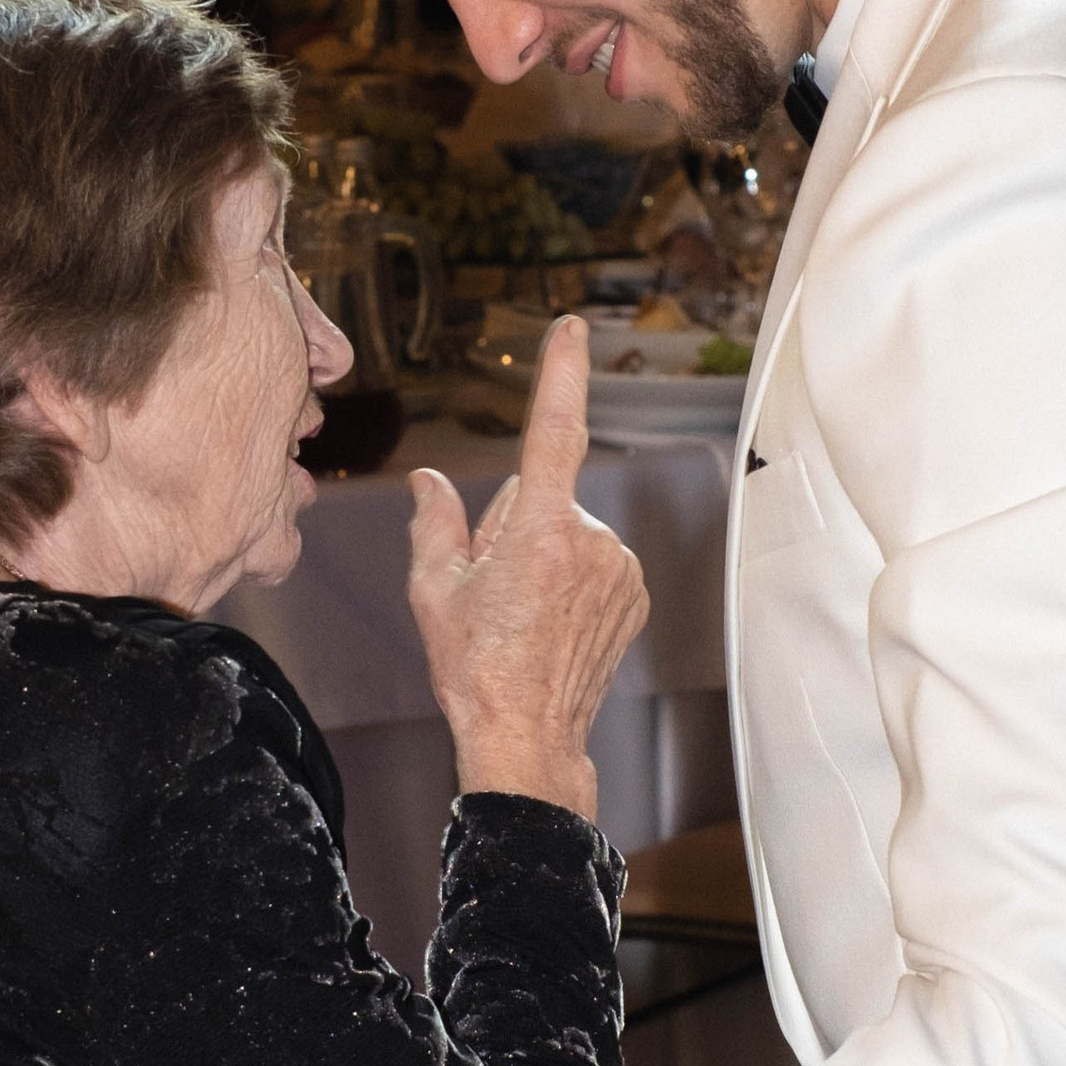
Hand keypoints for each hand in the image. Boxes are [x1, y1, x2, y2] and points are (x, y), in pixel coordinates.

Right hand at [407, 316, 648, 817]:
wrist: (528, 736)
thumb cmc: (474, 667)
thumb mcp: (434, 589)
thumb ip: (435, 521)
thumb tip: (430, 479)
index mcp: (539, 531)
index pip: (554, 432)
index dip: (562, 374)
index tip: (573, 328)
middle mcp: (591, 540)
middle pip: (540, 495)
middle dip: (513, 525)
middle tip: (493, 588)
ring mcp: (620, 567)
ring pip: (568, 528)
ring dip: (543, 554)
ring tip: (523, 612)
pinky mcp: (635, 591)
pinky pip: (593, 558)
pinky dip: (572, 577)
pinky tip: (551, 621)